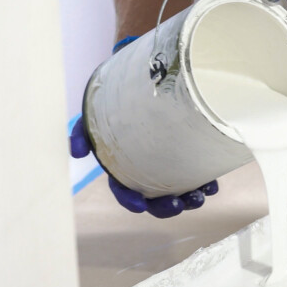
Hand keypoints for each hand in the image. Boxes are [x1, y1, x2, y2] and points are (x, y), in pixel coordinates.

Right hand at [69, 116, 218, 217]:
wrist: (141, 79)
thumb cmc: (114, 102)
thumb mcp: (94, 116)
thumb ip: (82, 133)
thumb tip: (74, 153)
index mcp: (123, 167)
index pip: (124, 190)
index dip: (130, 201)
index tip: (139, 206)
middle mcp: (147, 170)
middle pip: (155, 199)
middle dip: (167, 207)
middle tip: (179, 204)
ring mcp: (169, 164)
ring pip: (181, 191)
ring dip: (191, 199)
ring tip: (202, 195)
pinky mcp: (188, 154)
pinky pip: (199, 175)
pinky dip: (206, 183)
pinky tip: (212, 183)